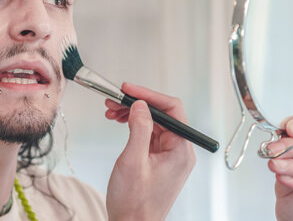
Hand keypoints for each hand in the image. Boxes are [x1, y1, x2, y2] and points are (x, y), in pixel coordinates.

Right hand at [104, 82, 195, 220]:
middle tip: (114, 100)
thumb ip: (139, 129)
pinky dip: (133, 125)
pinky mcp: (158, 159)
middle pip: (161, 114)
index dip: (149, 95)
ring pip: (152, 122)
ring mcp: (169, 155)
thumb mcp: (133, 162)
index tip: (129, 89)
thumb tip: (141, 104)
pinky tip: (119, 122)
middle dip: (136, 104)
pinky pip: (148, 134)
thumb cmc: (134, 204)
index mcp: (180, 150)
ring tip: (111, 111)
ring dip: (132, 114)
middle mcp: (179, 150)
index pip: (171, 109)